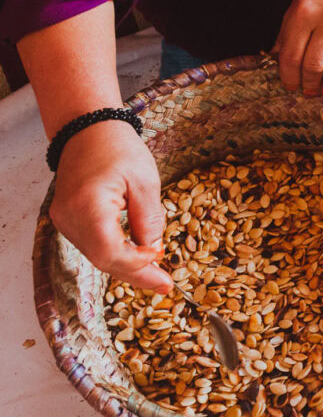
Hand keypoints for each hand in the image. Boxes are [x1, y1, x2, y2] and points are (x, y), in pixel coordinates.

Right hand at [49, 121, 171, 291]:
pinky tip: (138, 258)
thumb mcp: (145, 181)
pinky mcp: (68, 219)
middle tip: (164, 285)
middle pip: (102, 258)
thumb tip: (154, 252)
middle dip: (136, 273)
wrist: (89, 130)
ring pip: (97, 255)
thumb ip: (149, 219)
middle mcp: (69, 217)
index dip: (136, 264)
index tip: (161, 265)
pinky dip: (116, 254)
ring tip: (156, 276)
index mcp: (88, 206)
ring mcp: (64, 220)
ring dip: (127, 266)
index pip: (109, 251)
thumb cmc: (119, 149)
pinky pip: (93, 245)